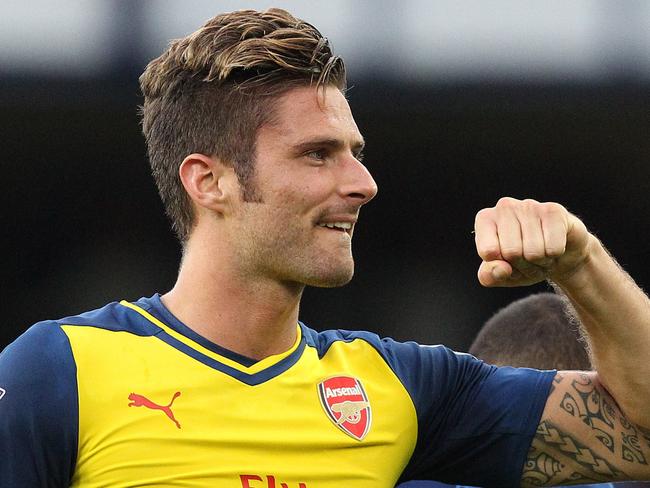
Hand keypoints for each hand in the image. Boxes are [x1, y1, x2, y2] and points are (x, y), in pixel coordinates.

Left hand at [474, 197, 591, 286]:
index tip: (506, 260)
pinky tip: (553, 245)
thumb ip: (489, 276)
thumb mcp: (500, 274)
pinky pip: (553, 249)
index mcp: (484, 219)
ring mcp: (529, 205)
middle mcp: (504, 207)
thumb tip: (502, 268)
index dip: (501, 266)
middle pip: (512, 252)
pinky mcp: (553, 210)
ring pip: (534, 252)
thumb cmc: (521, 262)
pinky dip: (554, 255)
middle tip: (527, 258)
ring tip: (540, 252)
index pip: (488, 252)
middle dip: (522, 265)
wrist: (558, 252)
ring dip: (539, 262)